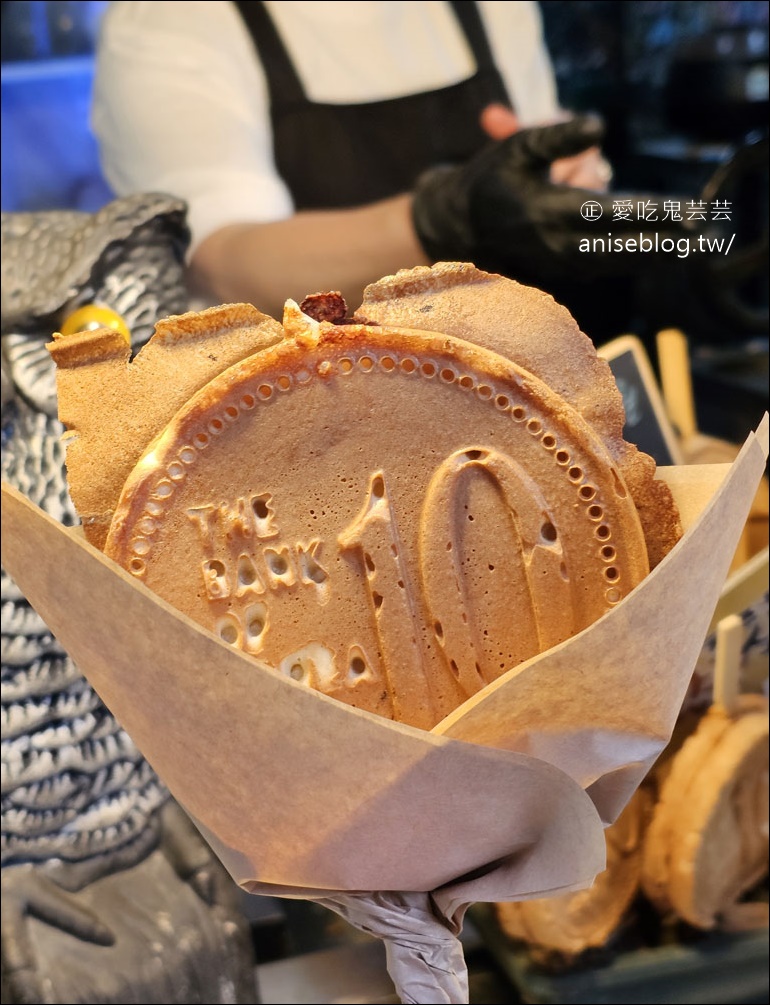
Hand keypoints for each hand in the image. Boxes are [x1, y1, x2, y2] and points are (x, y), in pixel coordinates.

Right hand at [412, 115, 693, 284]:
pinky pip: (601, 267)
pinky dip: (627, 260)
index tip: (685, 211)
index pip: (612, 213)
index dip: (651, 214)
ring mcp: (557, 264)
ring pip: (614, 263)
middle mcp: (556, 244)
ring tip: (685, 247)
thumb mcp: (518, 147)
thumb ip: (558, 137)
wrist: (457, 225)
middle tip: (698, 233)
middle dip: (662, 241)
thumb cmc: (489, 179)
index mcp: (548, 211)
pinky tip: (653, 255)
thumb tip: (600, 130)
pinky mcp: (557, 272)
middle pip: (621, 248)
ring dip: (650, 255)